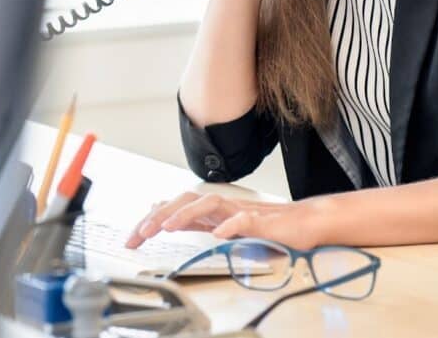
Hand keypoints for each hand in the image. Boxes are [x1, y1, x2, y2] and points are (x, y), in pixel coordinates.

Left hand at [125, 191, 322, 248]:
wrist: (305, 222)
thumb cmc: (266, 225)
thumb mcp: (223, 225)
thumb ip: (197, 221)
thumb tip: (167, 218)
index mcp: (212, 210)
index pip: (176, 209)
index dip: (151, 220)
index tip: (132, 237)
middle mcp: (223, 206)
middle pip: (186, 201)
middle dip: (159, 215)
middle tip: (139, 234)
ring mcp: (242, 211)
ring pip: (209, 204)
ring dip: (186, 214)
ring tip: (168, 226)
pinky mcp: (263, 221)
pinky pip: (245, 220)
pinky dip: (230, 224)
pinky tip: (219, 234)